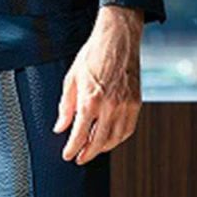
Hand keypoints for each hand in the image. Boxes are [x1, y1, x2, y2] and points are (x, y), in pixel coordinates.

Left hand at [52, 6, 144, 162]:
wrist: (118, 39)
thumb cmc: (93, 55)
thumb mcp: (71, 79)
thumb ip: (65, 107)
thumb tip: (60, 127)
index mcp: (90, 100)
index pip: (79, 135)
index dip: (72, 148)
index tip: (67, 155)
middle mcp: (109, 106)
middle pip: (97, 142)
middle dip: (86, 153)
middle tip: (79, 158)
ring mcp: (125, 105)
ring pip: (115, 138)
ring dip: (102, 148)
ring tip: (92, 150)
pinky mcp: (136, 102)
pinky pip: (128, 129)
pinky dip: (118, 138)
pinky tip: (110, 138)